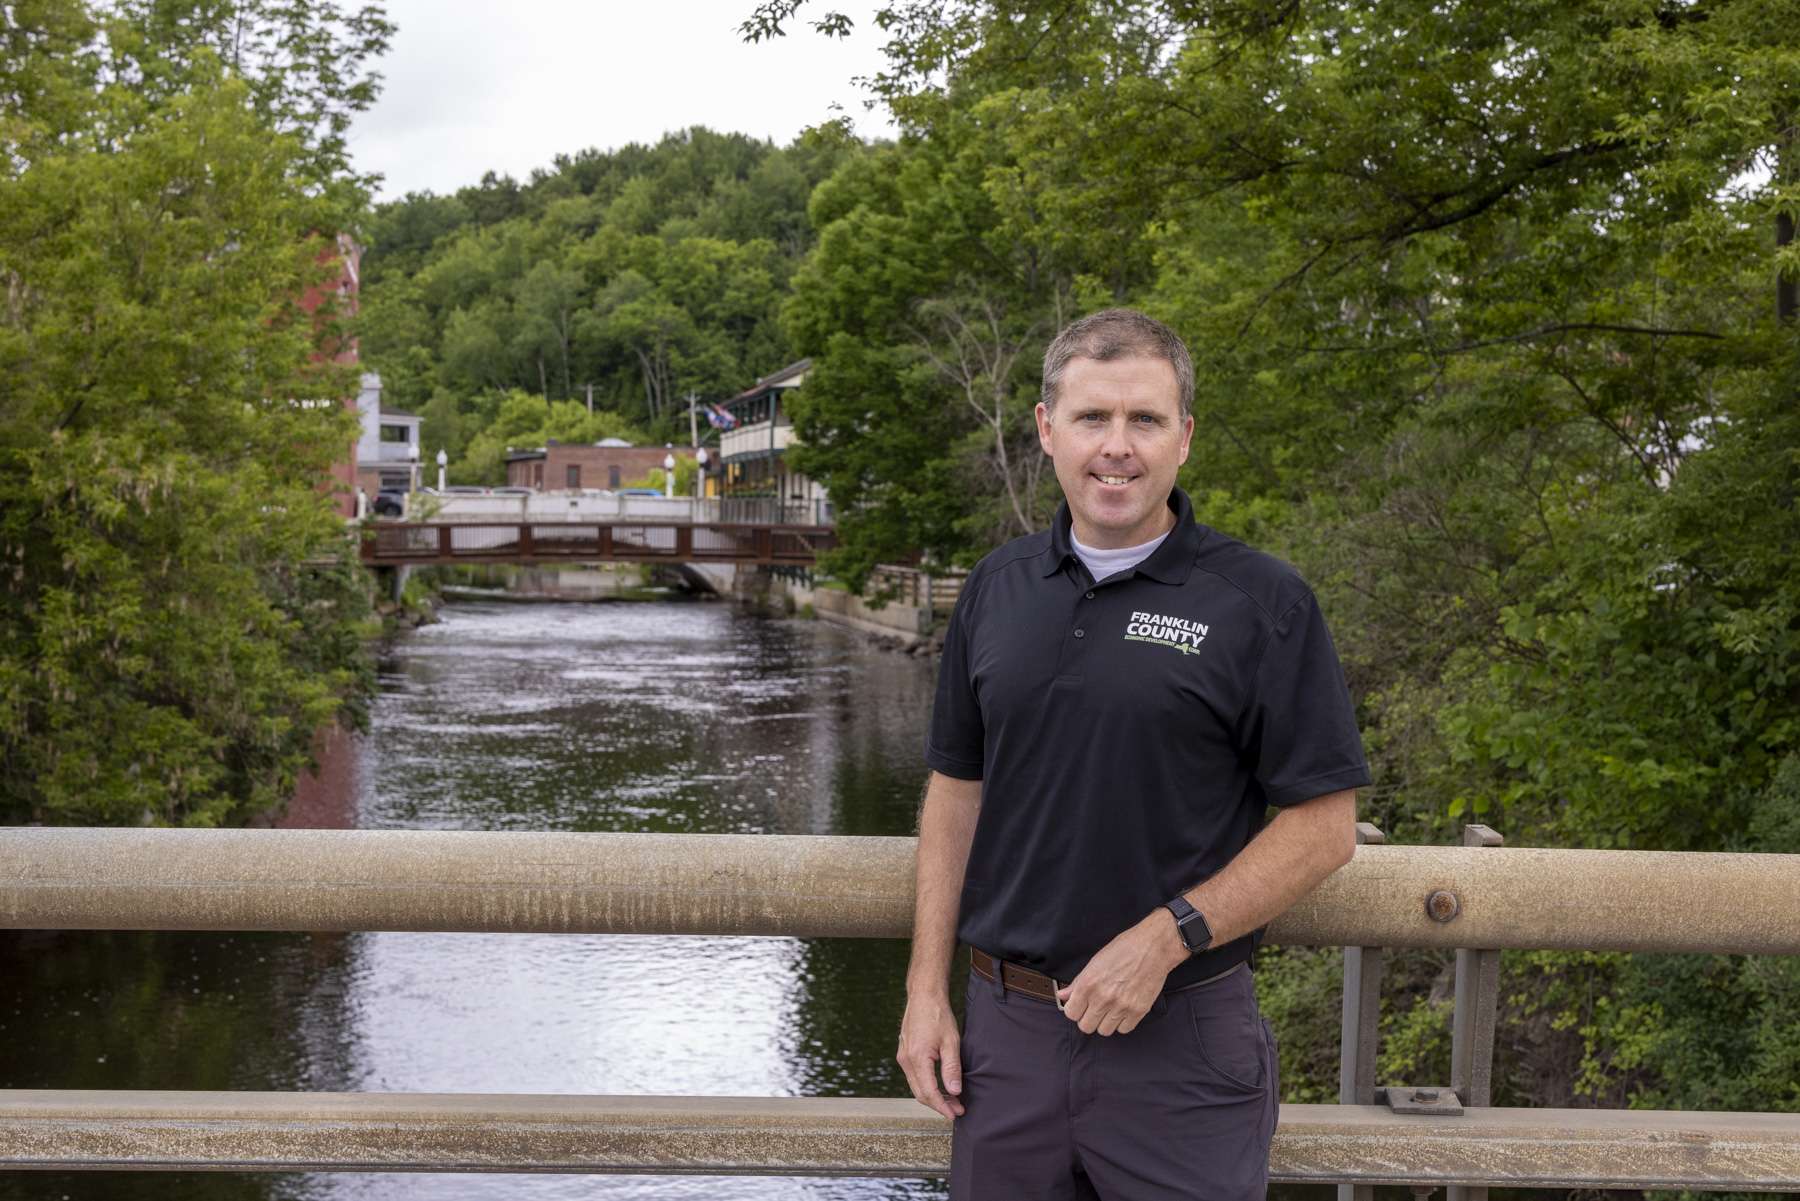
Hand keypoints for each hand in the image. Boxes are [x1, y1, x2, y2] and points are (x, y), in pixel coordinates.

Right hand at [897, 991, 964, 1118]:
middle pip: (920, 1093)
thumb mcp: (951, 1041)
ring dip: (933, 1096)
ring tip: (953, 1100)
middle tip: (957, 1110)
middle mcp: (906, 1060)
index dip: (942, 1106)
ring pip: (916, 1086)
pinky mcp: (904, 1053)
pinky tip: (940, 1086)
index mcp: (917, 1058)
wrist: (923, 996)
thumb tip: (955, 1091)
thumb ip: (952, 1068)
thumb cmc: (938, 1015)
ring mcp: (903, 1057)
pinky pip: (914, 1077)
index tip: (955, 1114)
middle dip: (939, 1105)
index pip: (929, 1092)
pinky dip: (927, 1086)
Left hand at [1054, 911, 1185, 1035]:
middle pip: (1086, 1026)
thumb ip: (1077, 982)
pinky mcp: (1138, 1011)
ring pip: (1104, 1031)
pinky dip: (1122, 1023)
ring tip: (1110, 1009)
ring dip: (1105, 1022)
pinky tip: (1123, 1010)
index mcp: (1088, 983)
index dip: (1075, 1010)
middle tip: (1095, 1008)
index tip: (1080, 1006)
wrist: (1153, 948)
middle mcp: (1102, 998)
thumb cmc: (1125, 949)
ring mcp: (1121, 1006)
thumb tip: (1063, 995)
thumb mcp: (1095, 962)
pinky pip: (1124, 1029)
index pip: (1071, 1013)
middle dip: (1088, 1018)